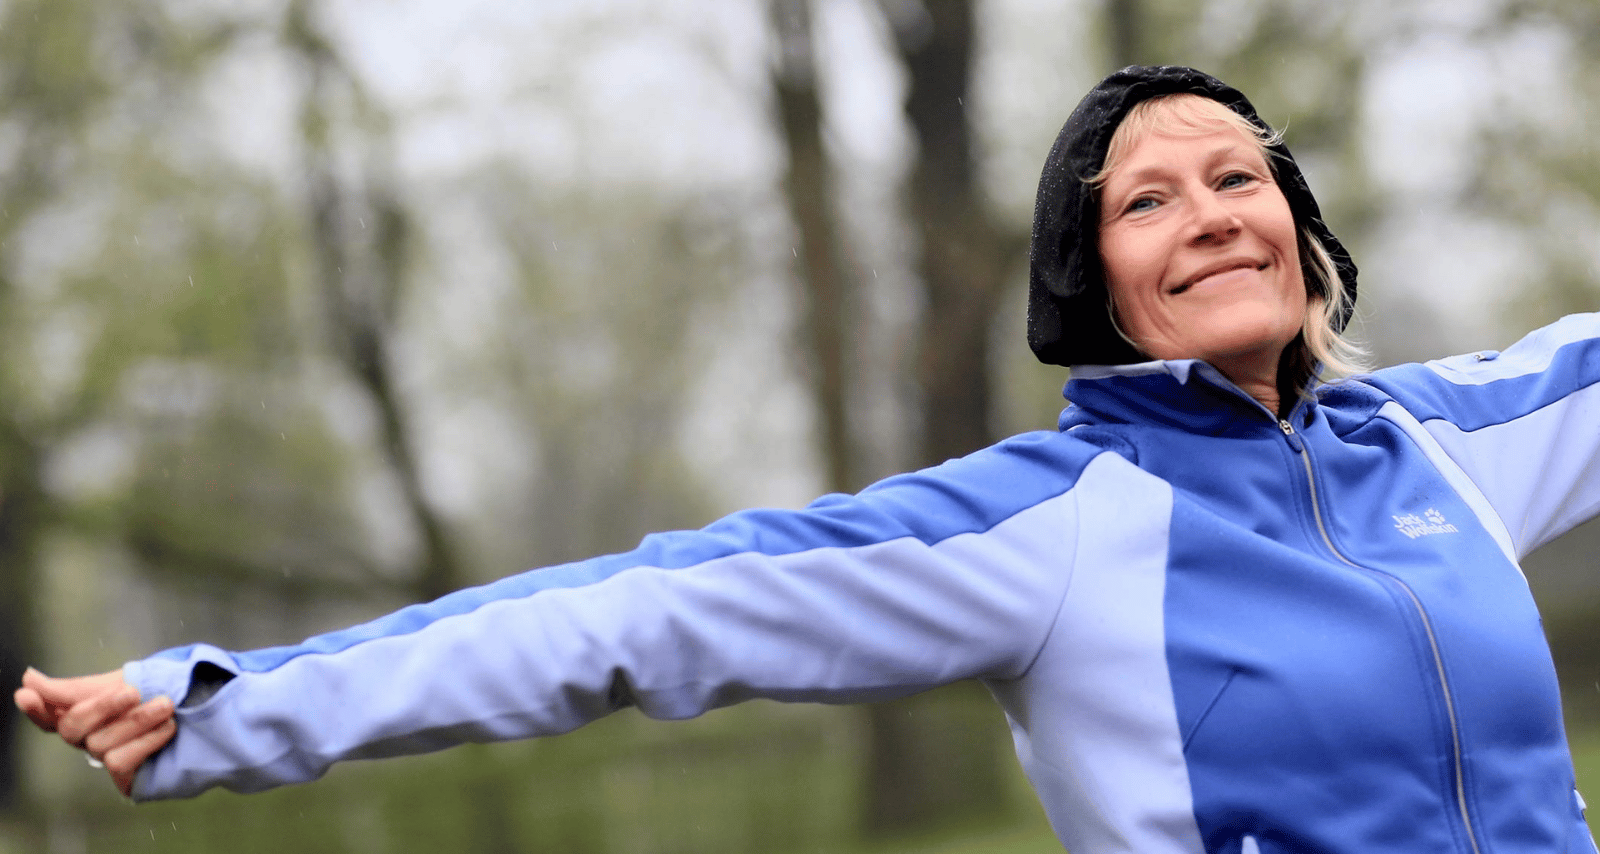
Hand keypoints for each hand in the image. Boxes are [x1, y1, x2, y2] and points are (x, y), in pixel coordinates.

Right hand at [14, 667, 175, 796]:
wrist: (212, 706)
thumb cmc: (167, 689)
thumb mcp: (124, 679)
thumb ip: (78, 687)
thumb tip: (28, 679)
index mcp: (88, 711)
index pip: (51, 716)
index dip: (37, 709)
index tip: (26, 693)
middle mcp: (92, 737)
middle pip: (73, 727)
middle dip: (102, 707)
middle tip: (132, 690)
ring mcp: (109, 758)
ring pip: (101, 744)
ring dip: (136, 721)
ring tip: (166, 705)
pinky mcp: (128, 779)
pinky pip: (120, 762)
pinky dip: (145, 742)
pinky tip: (167, 729)